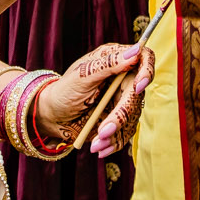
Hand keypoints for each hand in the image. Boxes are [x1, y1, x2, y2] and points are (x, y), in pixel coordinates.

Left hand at [38, 43, 155, 156]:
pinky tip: (100, 148)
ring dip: (114, 134)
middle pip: (138, 94)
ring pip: (133, 117)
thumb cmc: (64, 91)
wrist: (53, 117)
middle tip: (102, 131)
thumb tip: (135, 52)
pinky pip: (126, 132)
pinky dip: (114, 143)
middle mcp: (123, 78)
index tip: (138, 87)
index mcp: (115, 60)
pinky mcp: (120, 119)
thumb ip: (108, 64)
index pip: (143, 59)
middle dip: (121, 116)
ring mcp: (122, 99)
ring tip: (95, 142)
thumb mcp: (82, 76)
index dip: (146, 71)